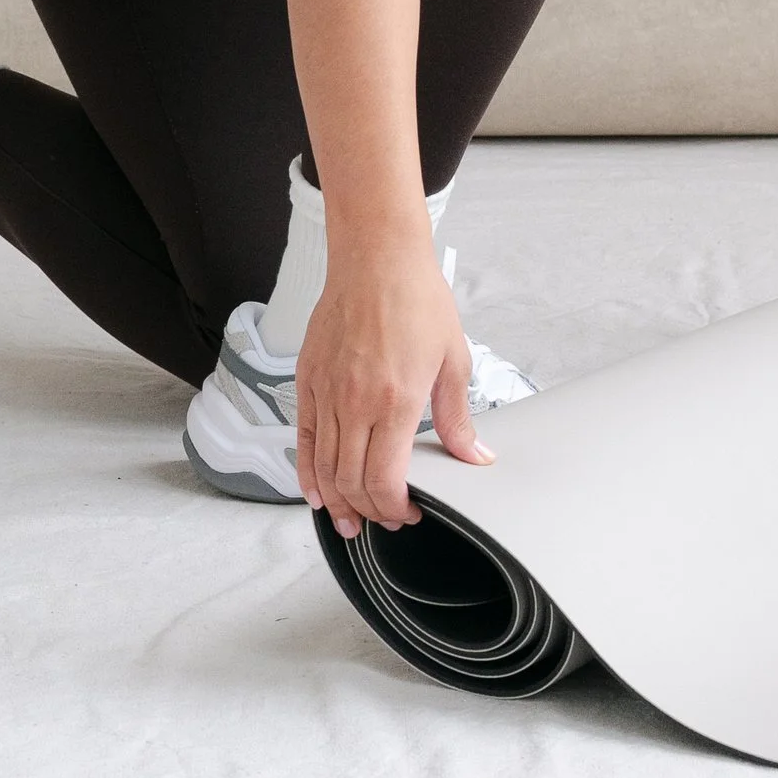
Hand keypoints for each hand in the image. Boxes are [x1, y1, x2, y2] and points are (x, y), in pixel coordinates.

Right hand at [292, 230, 490, 536]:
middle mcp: (355, 402)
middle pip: (351, 482)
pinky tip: (318, 492)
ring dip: (337, 502)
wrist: (378, 258)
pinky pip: (302, 440)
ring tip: (352, 520)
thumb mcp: (454, 359)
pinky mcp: (307, 380)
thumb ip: (457, 418)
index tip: (409, 513)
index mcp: (396, 400)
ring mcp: (326, 392)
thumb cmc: (417, 300)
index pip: (384, 480)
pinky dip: (307, 473)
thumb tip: (475, 456)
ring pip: (323, 467)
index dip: (395, 508)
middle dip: (369, 511)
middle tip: (386, 519)